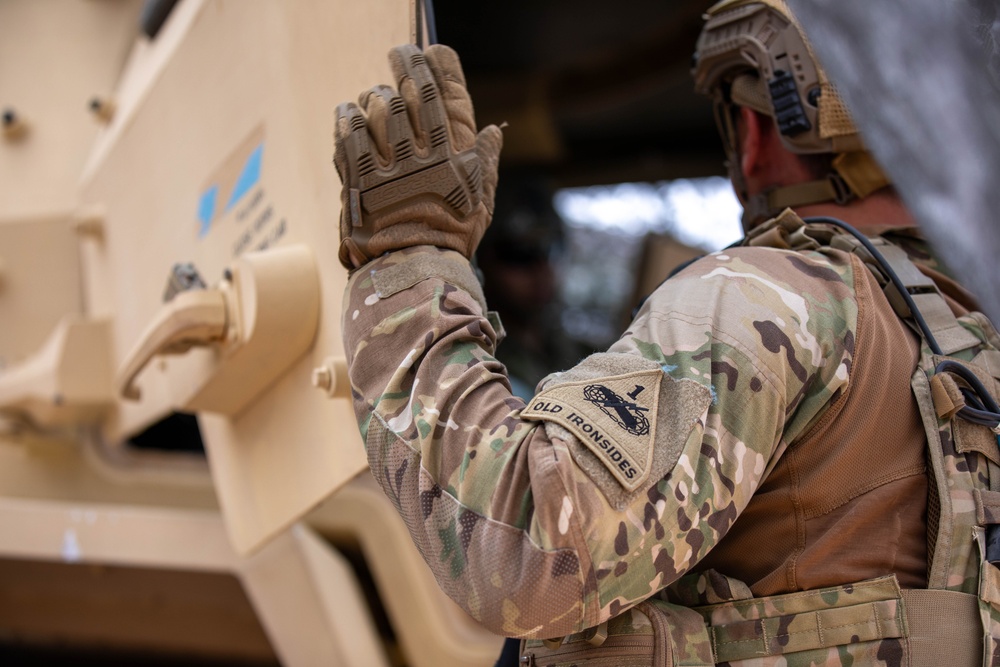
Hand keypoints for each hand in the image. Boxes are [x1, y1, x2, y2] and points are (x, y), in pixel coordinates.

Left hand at [334, 44, 502, 268]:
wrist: (412, 272)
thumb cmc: (450, 237)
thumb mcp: (480, 202)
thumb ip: (486, 161)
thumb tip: (493, 131)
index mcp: (455, 156)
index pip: (448, 96)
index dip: (440, 67)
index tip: (432, 51)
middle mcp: (423, 154)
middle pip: (412, 92)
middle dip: (406, 64)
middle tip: (401, 53)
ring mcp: (388, 164)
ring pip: (379, 108)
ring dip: (376, 94)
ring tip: (374, 95)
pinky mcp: (358, 177)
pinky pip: (348, 133)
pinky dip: (348, 116)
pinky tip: (349, 111)